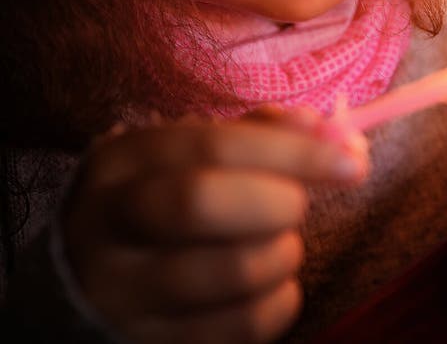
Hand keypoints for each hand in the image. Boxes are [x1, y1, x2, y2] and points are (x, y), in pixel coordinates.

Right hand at [61, 111, 368, 343]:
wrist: (92, 276)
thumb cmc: (160, 197)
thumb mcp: (189, 152)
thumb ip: (256, 134)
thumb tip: (326, 129)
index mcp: (123, 162)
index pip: (212, 146)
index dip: (291, 152)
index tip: (351, 161)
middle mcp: (109, 225)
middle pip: (203, 204)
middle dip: (277, 201)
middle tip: (298, 204)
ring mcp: (121, 294)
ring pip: (231, 272)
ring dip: (283, 253)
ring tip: (281, 240)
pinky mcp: (148, 343)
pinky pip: (240, 326)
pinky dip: (279, 301)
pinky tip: (273, 282)